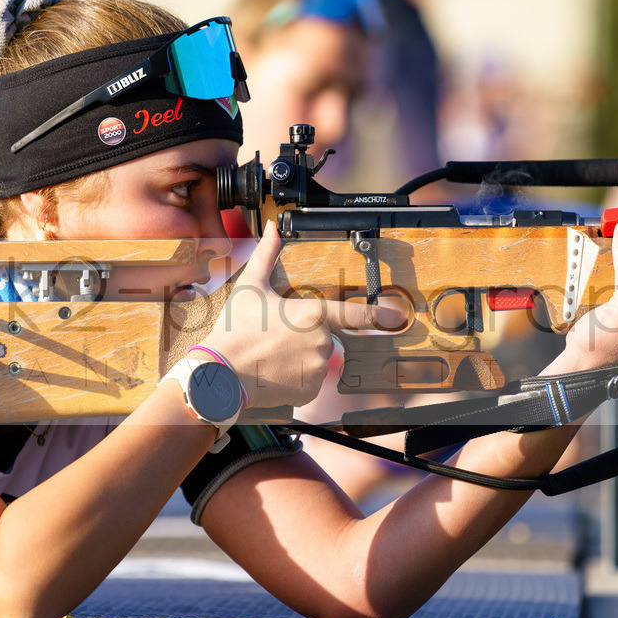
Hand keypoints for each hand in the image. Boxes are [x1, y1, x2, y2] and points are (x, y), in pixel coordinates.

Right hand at [197, 223, 406, 408]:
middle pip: (325, 335)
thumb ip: (267, 254)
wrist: (221, 374)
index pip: (354, 315)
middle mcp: (321, 342)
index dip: (378, 315)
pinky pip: (312, 380)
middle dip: (306, 335)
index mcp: (312, 315)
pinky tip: (277, 370)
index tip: (396, 316)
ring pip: (318, 358)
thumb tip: (272, 227)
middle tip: (276, 336)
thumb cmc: (236, 329)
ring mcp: (318, 369)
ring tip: (273, 354)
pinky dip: (298, 376)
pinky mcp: (311, 390)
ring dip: (302, 356)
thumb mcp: (251, 287)